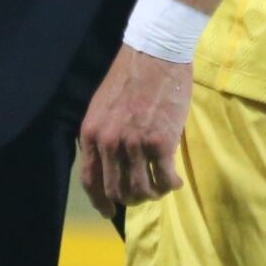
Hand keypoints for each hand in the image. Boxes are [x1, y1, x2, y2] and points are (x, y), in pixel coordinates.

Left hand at [76, 44, 191, 217]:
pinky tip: (175, 181)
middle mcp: (109, 143)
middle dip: (130, 199)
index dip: (100, 201)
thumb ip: (103, 135)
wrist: (156, 53)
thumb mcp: (102, 106)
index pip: (90, 180)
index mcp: (92, 134)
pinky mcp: (161, 142)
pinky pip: (165, 179)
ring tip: (161, 187)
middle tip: (143, 196)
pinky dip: (171, 185)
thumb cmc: (130, 76)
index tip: (108, 211)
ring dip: (152, 193)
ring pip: (141, 189)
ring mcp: (135, 144)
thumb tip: (110, 163)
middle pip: (117, 190)